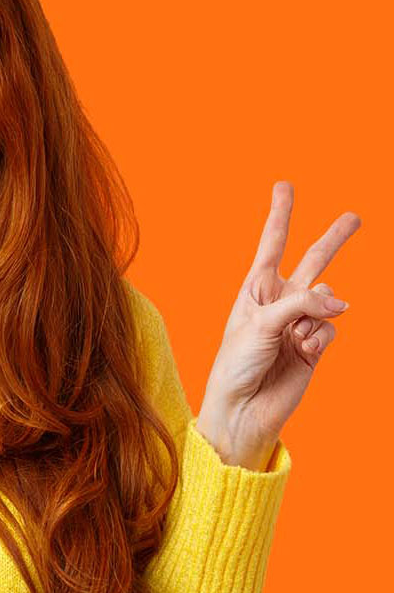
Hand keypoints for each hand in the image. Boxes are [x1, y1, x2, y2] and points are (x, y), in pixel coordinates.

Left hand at [196, 181, 360, 470]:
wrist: (244, 406)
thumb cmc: (237, 363)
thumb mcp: (260, 322)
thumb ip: (301, 303)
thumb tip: (343, 303)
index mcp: (256, 288)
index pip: (272, 244)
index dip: (281, 214)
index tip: (285, 186)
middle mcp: (280, 300)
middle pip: (313, 261)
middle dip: (334, 239)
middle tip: (355, 217)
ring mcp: (300, 321)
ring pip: (328, 299)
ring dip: (316, 314)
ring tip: (294, 338)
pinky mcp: (316, 344)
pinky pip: (330, 327)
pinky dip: (319, 337)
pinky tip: (302, 350)